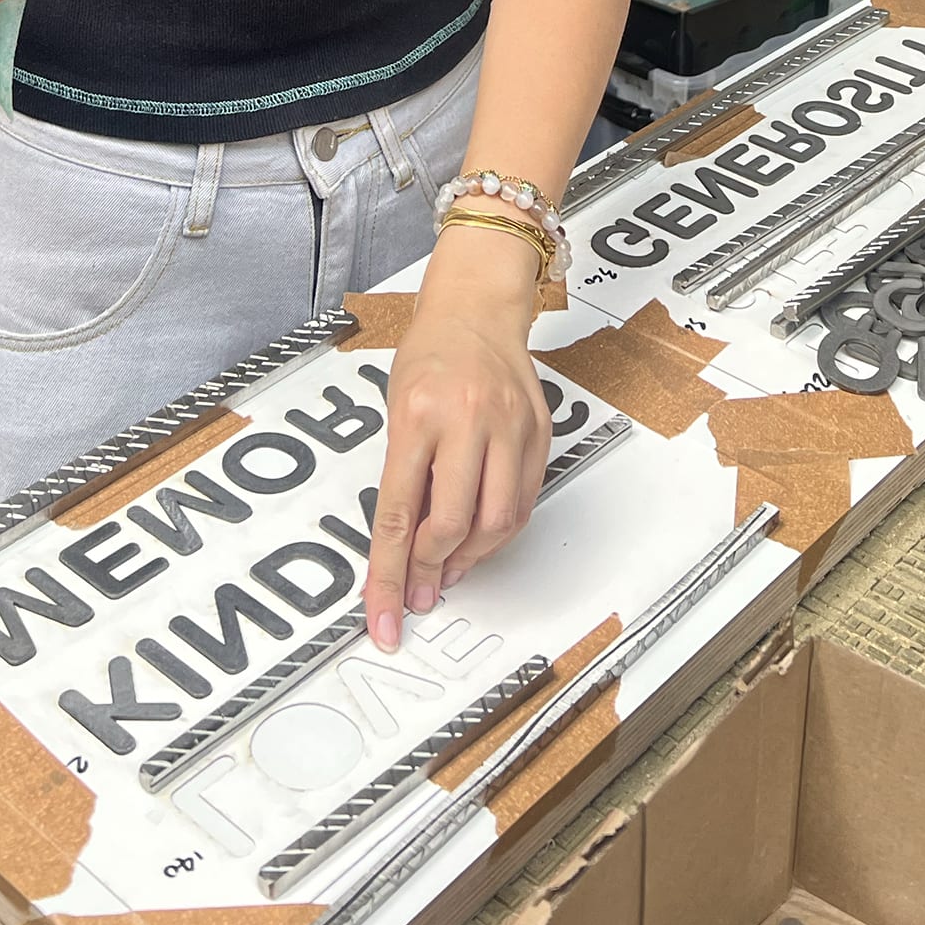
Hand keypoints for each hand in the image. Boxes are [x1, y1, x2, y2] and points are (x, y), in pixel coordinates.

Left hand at [362, 226, 551, 648]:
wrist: (478, 307)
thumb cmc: (430, 354)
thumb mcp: (396, 409)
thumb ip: (403, 476)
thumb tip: (403, 549)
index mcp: (418, 415)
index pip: (396, 514)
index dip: (388, 576)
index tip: (386, 618)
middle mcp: (467, 420)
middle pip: (451, 524)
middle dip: (432, 569)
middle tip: (421, 587)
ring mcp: (509, 426)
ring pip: (497, 522)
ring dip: (471, 556)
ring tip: (451, 564)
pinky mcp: (538, 432)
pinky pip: (523, 501)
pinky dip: (500, 529)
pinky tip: (482, 535)